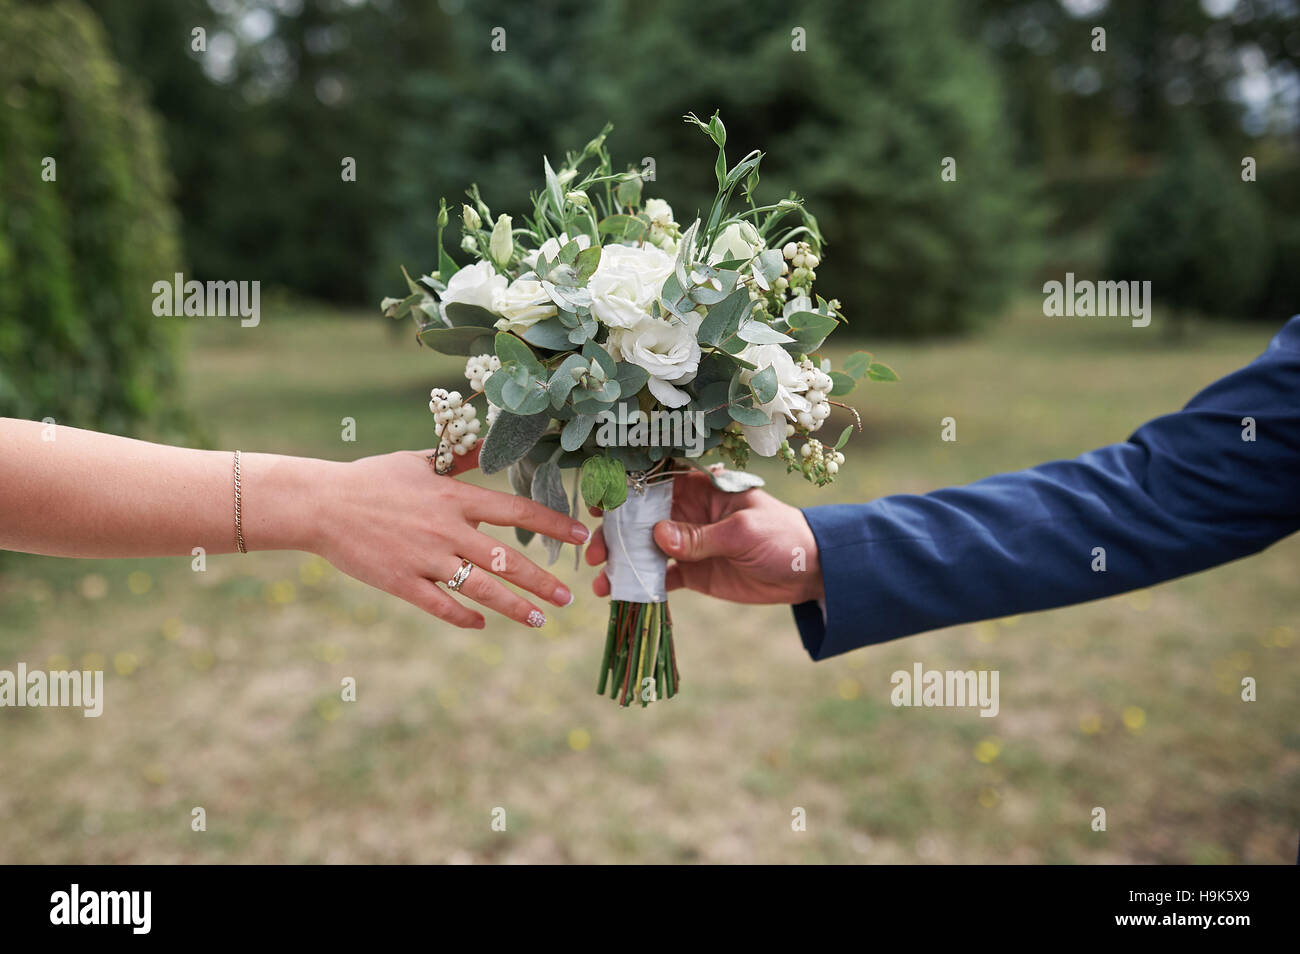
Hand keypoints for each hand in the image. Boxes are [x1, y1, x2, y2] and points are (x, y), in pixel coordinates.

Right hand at [303, 446, 588, 628]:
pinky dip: (464, 617)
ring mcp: (425, 559)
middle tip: (567, 597)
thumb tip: (488, 441)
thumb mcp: (420, 461)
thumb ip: (459, 459)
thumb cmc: (371, 479)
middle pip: (506, 560)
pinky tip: (482, 624)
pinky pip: (441, 606)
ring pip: (481, 589)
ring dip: (515, 607)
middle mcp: (446, 530)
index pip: (515, 512)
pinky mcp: (402, 583)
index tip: (579, 536)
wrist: (321, 504)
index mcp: (453, 498)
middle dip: (541, 581)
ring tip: (540, 620)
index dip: (550, 525)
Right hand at [584, 468, 822, 605]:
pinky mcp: (692, 572)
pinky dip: (639, 585)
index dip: (624, 488)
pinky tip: (620, 594)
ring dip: (621, 562)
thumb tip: (658, 536)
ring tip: (601, 580)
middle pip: (639, 517)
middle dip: (613, 533)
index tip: (599, 501)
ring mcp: (687, 543)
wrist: (809, 573)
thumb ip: (701, 536)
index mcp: (700, 488)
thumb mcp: (744, 532)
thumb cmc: (783, 537)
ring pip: (643, 549)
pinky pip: (659, 577)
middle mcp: (687, 512)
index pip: (655, 481)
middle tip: (594, 553)